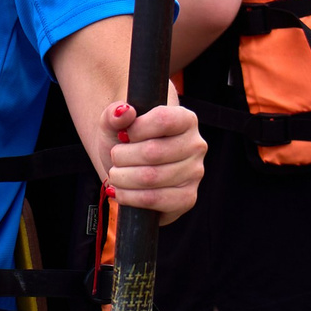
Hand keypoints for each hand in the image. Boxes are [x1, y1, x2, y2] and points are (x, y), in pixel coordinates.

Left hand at [104, 101, 202, 216]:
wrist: (128, 169)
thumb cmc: (124, 141)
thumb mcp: (114, 123)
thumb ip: (114, 114)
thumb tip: (124, 111)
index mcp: (185, 119)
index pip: (163, 120)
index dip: (136, 130)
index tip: (122, 135)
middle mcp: (196, 145)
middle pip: (153, 152)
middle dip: (122, 156)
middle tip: (114, 157)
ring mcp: (194, 173)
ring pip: (151, 177)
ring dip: (122, 177)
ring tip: (115, 174)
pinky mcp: (187, 198)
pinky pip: (154, 199)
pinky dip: (130, 196)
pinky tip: (120, 191)